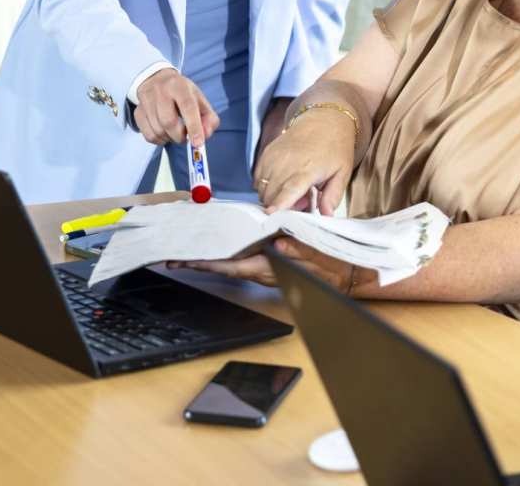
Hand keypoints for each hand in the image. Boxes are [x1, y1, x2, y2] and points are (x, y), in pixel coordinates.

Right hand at [133, 68, 219, 147]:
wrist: (155, 79)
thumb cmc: (181, 92)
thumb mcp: (199, 99)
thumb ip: (209, 117)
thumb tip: (206, 134)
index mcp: (180, 86)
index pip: (187, 107)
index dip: (194, 126)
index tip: (198, 143)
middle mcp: (161, 91)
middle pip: (169, 121)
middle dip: (179, 136)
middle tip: (185, 137)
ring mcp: (146, 101)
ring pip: (158, 130)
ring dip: (169, 138)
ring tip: (175, 133)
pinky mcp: (138, 112)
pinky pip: (148, 135)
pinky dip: (159, 140)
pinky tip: (164, 133)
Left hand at [169, 238, 355, 291]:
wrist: (344, 274)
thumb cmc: (332, 265)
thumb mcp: (319, 257)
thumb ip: (299, 251)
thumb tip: (279, 246)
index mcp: (271, 268)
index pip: (233, 266)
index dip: (207, 264)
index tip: (184, 261)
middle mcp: (263, 271)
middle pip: (226, 267)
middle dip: (201, 263)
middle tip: (174, 257)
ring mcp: (266, 270)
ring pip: (233, 265)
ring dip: (212, 260)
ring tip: (190, 251)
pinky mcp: (269, 265)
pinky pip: (244, 261)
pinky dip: (228, 255)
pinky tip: (219, 248)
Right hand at [252, 107, 355, 213]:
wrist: (324, 120)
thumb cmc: (334, 147)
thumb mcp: (342, 172)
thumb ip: (333, 196)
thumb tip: (326, 215)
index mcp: (308, 169)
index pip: (290, 189)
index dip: (280, 203)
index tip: (271, 213)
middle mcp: (287, 162)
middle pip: (272, 195)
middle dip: (283, 207)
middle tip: (304, 199)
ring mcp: (274, 157)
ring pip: (262, 189)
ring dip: (274, 197)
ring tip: (294, 187)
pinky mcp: (266, 154)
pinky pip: (257, 179)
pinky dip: (266, 186)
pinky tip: (283, 180)